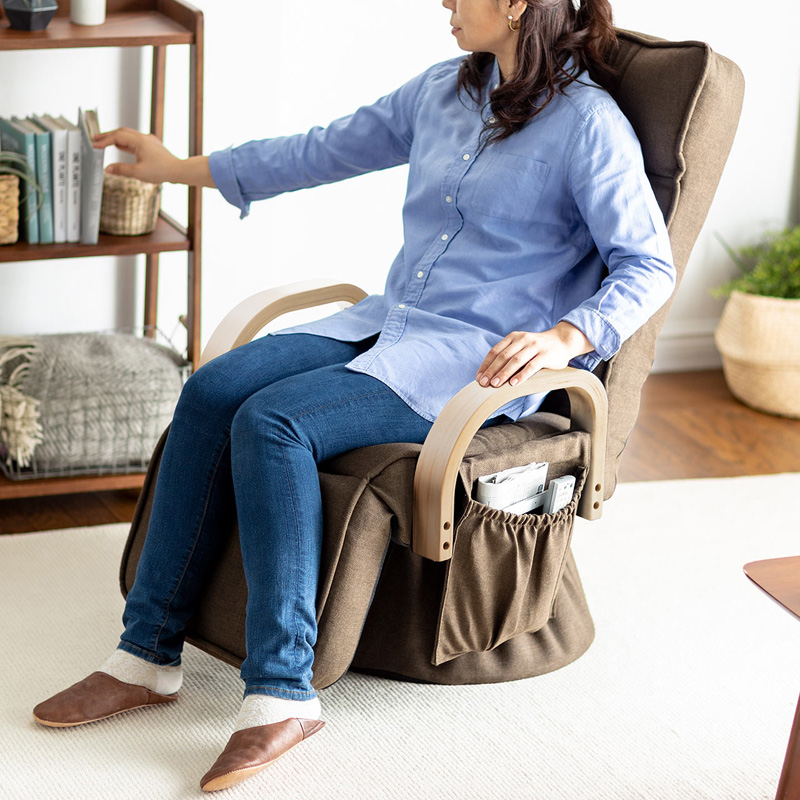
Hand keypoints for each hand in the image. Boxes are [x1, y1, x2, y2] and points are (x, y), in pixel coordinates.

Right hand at [92, 127, 182, 184]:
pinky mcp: (152, 146)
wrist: (178, 171)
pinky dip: (126, 142)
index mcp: (139, 141)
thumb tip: (108, 169)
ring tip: (106, 142)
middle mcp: (144, 138)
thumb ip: (121, 170)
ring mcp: (149, 141)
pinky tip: (122, 147)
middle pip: (121, 132)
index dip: (104, 141)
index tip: (95, 145)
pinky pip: (135, 140)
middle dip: (108, 135)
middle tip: (96, 139)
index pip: (116, 137)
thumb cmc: (162, 171)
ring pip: (129, 135)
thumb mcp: (138, 173)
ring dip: (116, 138)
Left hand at [475, 322, 593, 387]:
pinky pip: (532, 366)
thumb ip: (509, 356)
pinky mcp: (545, 354)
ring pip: (516, 361)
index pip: (495, 351)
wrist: (562, 341)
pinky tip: (514, 384)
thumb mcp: (521, 347)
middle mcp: (523, 339)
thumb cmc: (537, 348)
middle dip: (492, 371)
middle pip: (503, 356)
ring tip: (495, 385)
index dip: (486, 365)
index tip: (479, 377)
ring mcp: (535, 346)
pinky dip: (522, 375)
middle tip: (484, 383)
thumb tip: (490, 375)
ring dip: (504, 373)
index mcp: (513, 337)